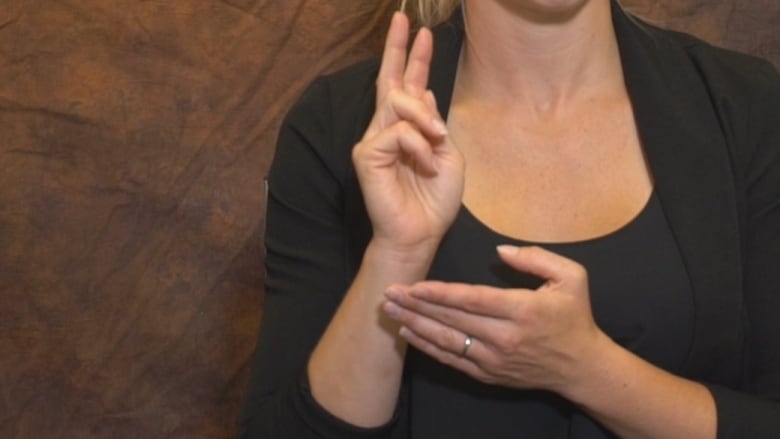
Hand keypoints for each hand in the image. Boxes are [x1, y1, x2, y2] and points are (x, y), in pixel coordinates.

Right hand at [353, 12, 464, 254]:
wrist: (420, 233)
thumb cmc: (434, 200)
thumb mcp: (448, 155)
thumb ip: (435, 124)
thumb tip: (423, 92)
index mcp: (408, 129)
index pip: (407, 86)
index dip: (412, 57)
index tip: (418, 29)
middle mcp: (387, 129)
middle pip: (391, 80)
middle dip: (400, 49)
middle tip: (403, 20)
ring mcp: (373, 140)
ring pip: (398, 102)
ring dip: (426, 117)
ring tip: (437, 141)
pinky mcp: (366, 153)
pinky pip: (398, 132)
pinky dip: (418, 146)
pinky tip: (425, 164)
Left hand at [382, 245, 609, 394]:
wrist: (582, 366)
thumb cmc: (574, 316)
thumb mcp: (572, 276)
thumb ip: (536, 257)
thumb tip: (500, 250)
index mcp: (522, 310)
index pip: (471, 299)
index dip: (439, 293)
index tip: (413, 284)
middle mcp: (505, 337)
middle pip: (451, 320)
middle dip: (416, 306)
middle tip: (388, 293)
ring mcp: (495, 359)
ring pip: (446, 341)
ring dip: (415, 325)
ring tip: (389, 312)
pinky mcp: (489, 374)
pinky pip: (452, 360)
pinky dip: (428, 347)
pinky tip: (409, 333)